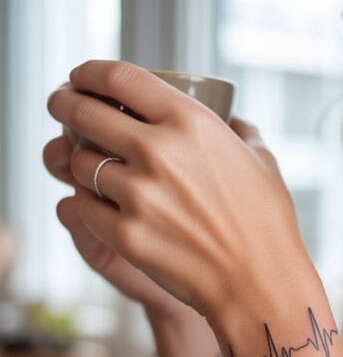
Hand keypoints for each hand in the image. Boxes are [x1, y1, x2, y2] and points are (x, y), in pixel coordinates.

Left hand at [47, 60, 312, 328]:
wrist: (259, 284)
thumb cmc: (266, 223)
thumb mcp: (262, 162)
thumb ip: (240, 133)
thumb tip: (233, 122)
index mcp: (189, 122)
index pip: (118, 77)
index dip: (89, 72)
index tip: (81, 78)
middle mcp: (158, 151)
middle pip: (83, 112)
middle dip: (64, 105)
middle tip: (62, 108)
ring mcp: (138, 194)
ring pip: (79, 164)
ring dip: (79, 164)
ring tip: (88, 168)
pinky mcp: (125, 234)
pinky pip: (81, 208)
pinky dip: (81, 205)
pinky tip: (89, 206)